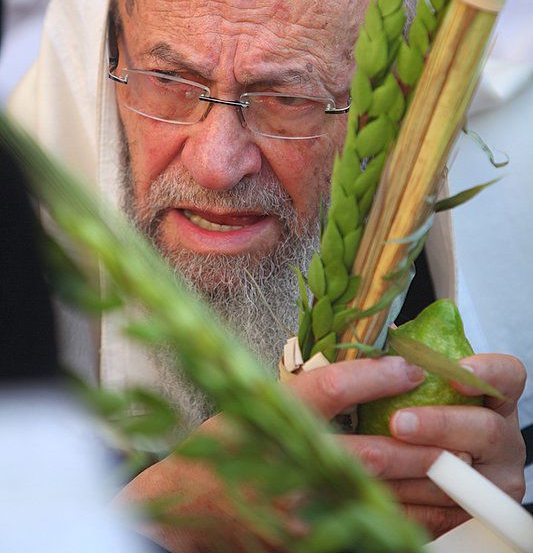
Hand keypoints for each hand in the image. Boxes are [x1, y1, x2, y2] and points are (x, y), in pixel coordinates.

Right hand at [115, 356, 428, 551]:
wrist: (186, 504)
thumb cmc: (221, 444)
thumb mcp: (253, 400)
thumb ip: (304, 388)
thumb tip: (360, 368)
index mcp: (270, 419)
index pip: (332, 388)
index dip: (377, 374)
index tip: (409, 366)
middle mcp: (287, 467)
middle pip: (370, 454)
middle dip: (419, 441)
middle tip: (454, 426)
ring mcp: (299, 513)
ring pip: (378, 498)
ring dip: (424, 484)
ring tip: (455, 466)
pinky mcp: (308, 542)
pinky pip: (366, 528)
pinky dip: (402, 518)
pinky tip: (427, 508)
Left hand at [290, 353, 526, 539]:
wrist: (416, 475)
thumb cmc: (417, 415)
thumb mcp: (423, 387)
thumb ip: (413, 361)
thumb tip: (388, 332)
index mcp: (495, 401)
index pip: (508, 376)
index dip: (488, 372)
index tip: (456, 373)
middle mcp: (504, 441)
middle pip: (486, 429)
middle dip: (440, 424)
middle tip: (399, 422)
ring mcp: (494, 482)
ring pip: (464, 477)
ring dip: (416, 468)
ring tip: (377, 461)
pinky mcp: (474, 517)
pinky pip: (445, 515)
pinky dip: (410, 502)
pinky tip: (380, 489)